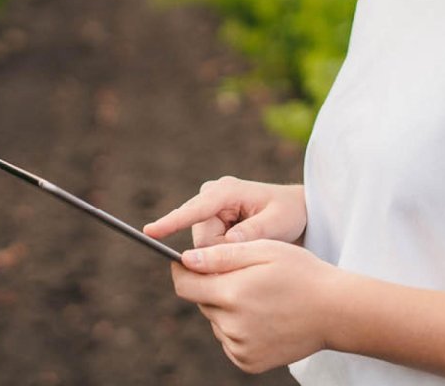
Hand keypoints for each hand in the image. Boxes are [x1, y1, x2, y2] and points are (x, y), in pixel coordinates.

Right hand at [143, 177, 305, 247]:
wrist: (294, 211)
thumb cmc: (288, 213)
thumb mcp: (279, 221)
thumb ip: (254, 232)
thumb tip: (227, 244)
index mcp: (226, 191)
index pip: (195, 209)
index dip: (172, 221)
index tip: (150, 232)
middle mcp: (211, 195)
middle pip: (202, 239)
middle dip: (223, 252)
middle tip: (256, 249)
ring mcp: (208, 207)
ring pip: (203, 246)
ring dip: (226, 253)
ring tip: (253, 243)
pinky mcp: (208, 220)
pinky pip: (207, 247)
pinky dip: (223, 253)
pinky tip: (243, 245)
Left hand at [172, 240, 336, 373]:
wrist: (335, 312)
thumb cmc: (301, 273)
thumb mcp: (263, 250)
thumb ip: (221, 256)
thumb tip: (186, 259)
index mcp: (233, 294)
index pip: (184, 285)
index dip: (181, 270)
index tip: (184, 261)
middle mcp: (232, 326)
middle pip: (201, 302)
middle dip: (212, 287)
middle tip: (242, 277)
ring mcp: (240, 347)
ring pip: (215, 321)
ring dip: (226, 308)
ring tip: (257, 298)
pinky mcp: (248, 362)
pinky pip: (228, 340)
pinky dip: (236, 328)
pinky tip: (261, 317)